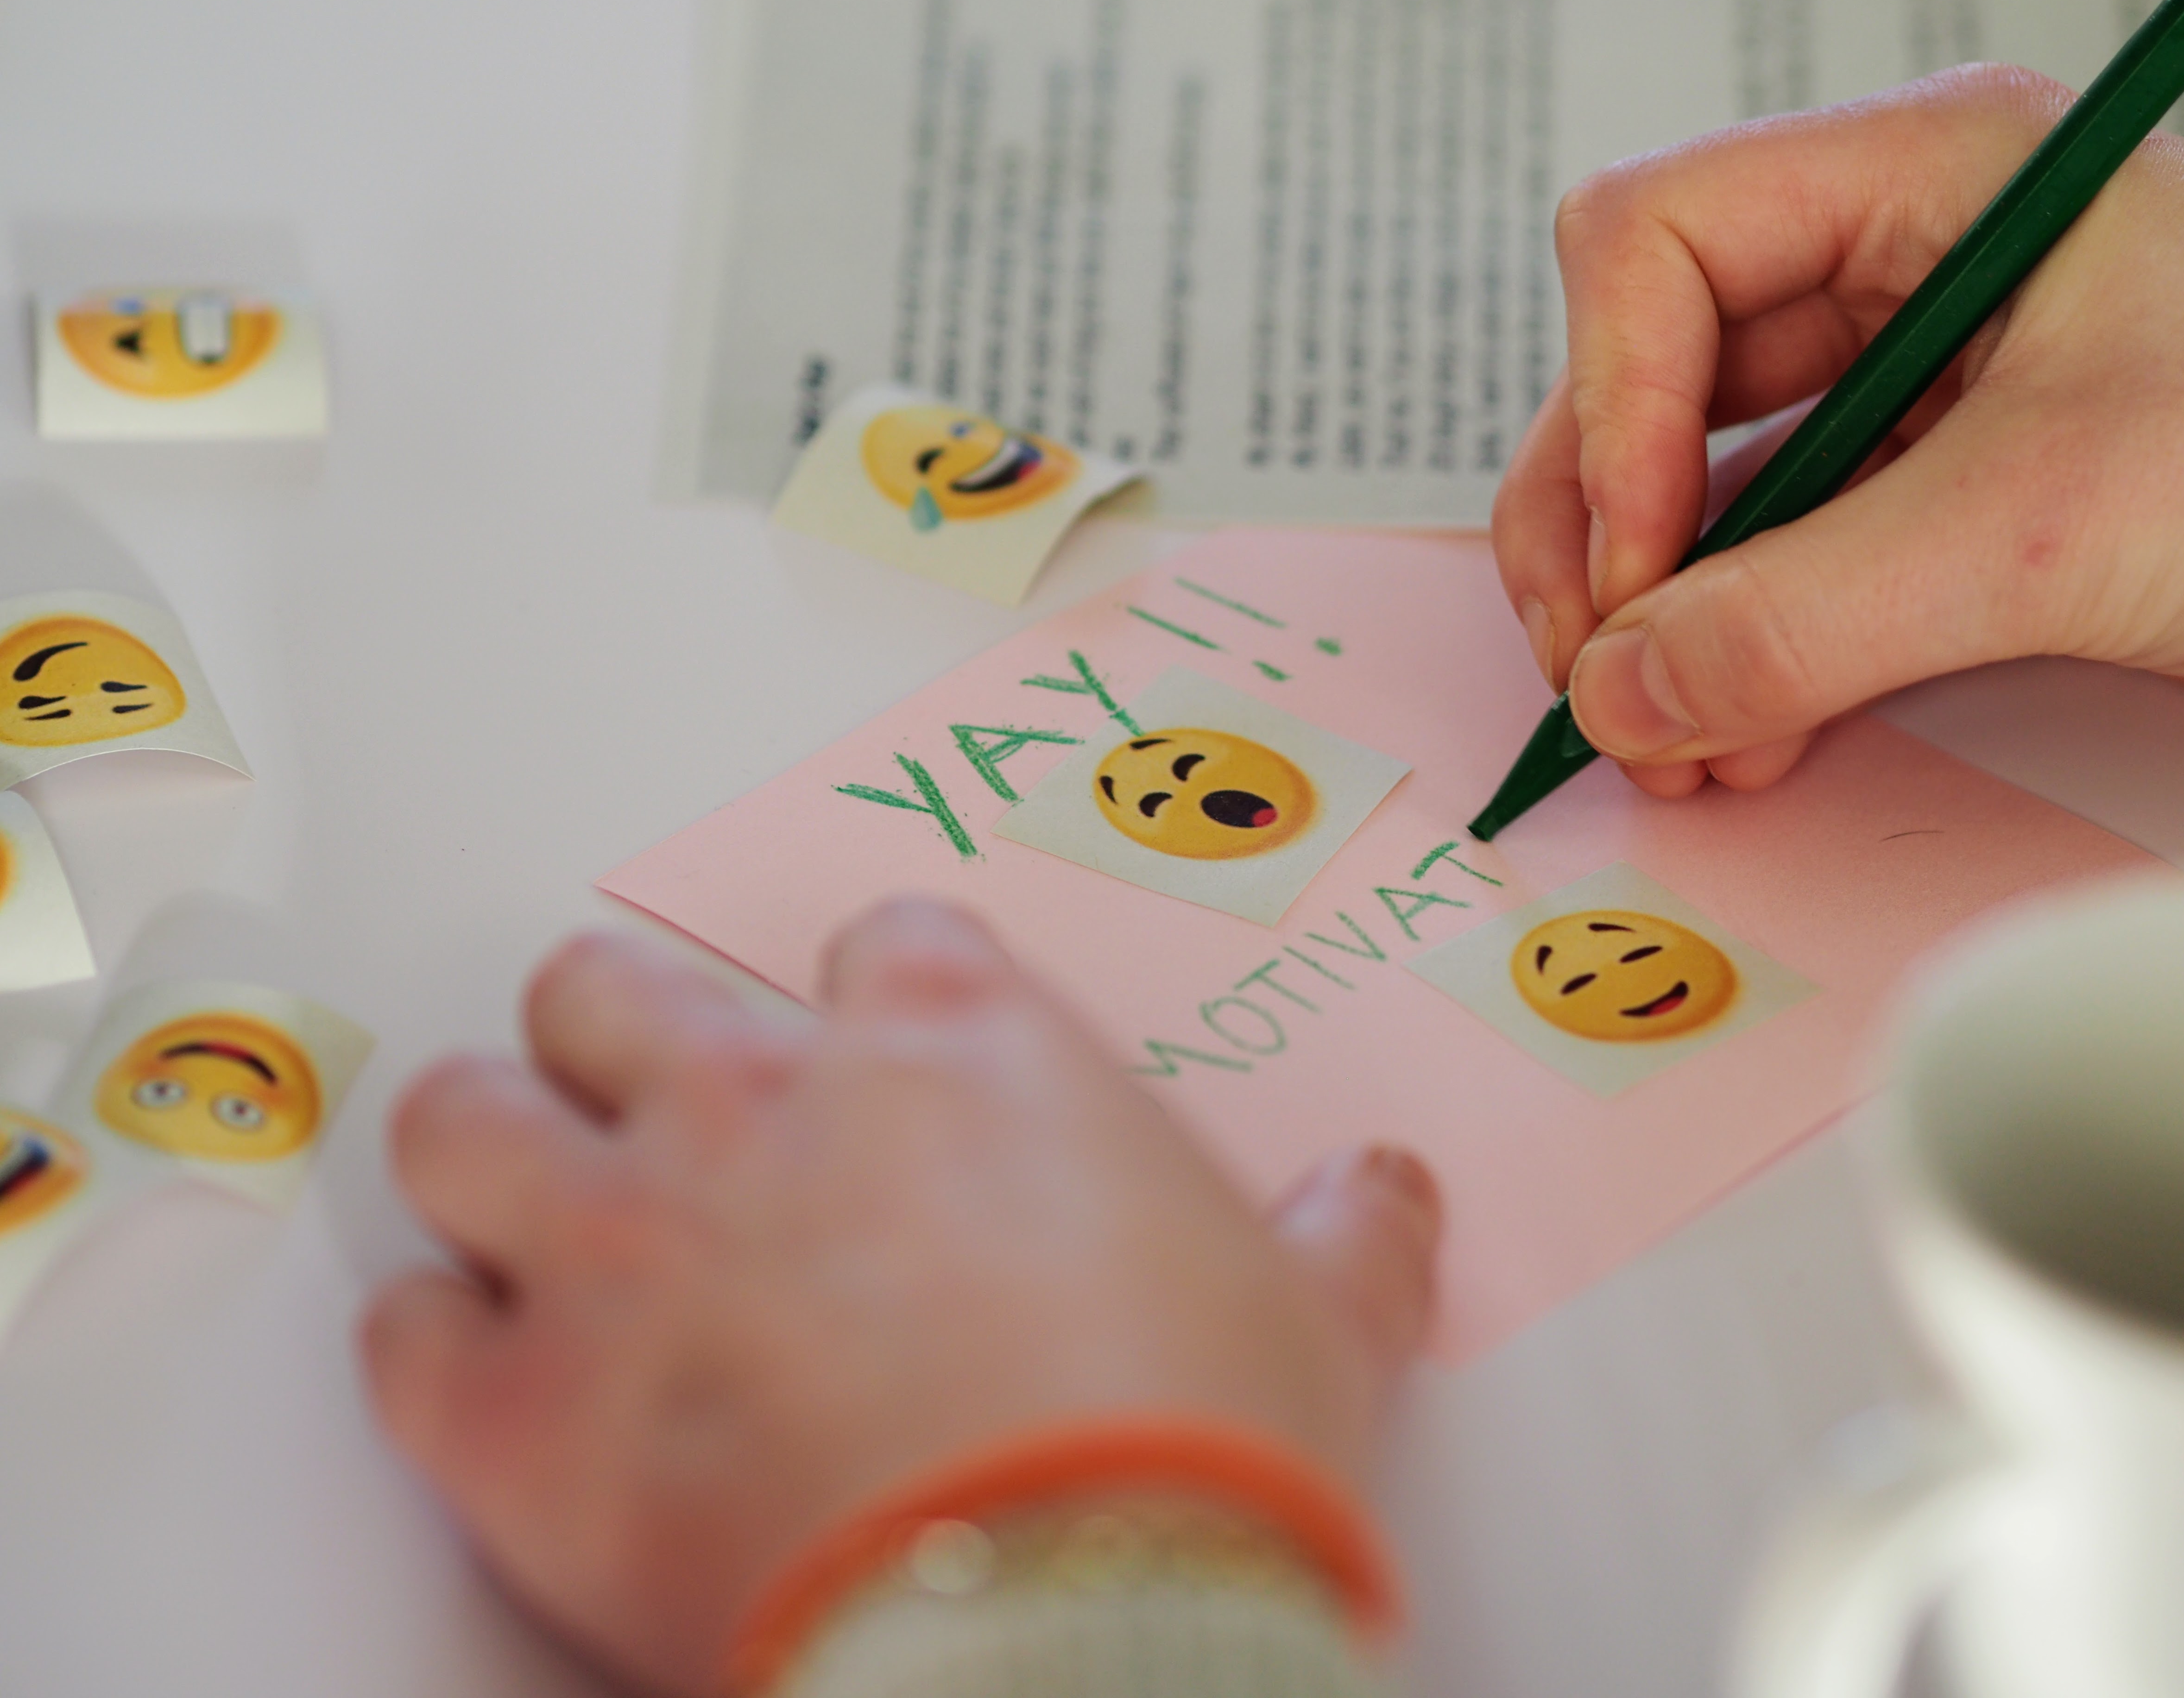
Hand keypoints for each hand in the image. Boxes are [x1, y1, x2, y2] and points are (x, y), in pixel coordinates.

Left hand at [362, 902, 1439, 1695]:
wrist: (1078, 1632)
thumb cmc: (1190, 1456)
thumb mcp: (1321, 1321)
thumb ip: (1349, 1234)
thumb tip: (1387, 1197)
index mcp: (954, 1051)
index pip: (874, 944)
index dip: (870, 1003)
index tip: (876, 1062)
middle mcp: (764, 1106)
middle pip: (609, 993)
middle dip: (621, 1044)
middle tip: (654, 1113)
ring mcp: (624, 1247)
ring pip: (464, 1122)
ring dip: (488, 1156)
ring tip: (524, 1208)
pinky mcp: (522, 1415)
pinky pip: (407, 1334)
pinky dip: (439, 1354)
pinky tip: (488, 1385)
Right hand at [1494, 63, 2183, 797]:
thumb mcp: (2053, 524)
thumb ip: (1809, 615)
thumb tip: (1627, 690)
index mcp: (1925, 177)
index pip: (1656, 245)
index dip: (1613, 409)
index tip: (1638, 568)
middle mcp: (1904, 270)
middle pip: (1646, 372)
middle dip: (1606, 532)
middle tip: (1603, 668)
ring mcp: (1925, 391)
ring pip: (1701, 485)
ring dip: (1662, 614)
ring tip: (1671, 730)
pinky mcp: (1953, 504)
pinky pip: (1787, 568)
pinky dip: (1741, 655)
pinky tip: (1742, 731)